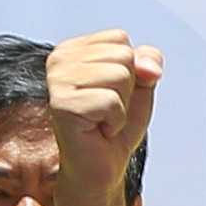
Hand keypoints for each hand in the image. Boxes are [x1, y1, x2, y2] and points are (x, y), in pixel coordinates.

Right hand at [46, 30, 165, 196]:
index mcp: (73, 50)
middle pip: (122, 55)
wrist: (103, 167)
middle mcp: (58, 60)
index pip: (120, 39)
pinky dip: (114, 121)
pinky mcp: (62, 105)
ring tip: (102, 119)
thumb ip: (148, 62)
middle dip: (126, 89)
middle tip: (106, 110)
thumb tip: (148, 66)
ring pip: (120, 75)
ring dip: (120, 106)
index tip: (111, 93)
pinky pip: (111, 102)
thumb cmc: (115, 125)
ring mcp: (57, 81)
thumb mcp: (140, 85)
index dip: (130, 70)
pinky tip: (98, 130)